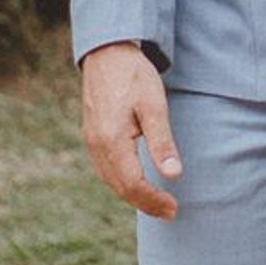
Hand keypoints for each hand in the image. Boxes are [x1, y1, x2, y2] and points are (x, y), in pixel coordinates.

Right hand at [80, 41, 182, 218]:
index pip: (133, 184)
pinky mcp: (92, 136)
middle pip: (120, 188)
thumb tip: (174, 175)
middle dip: (146, 204)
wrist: (108, 52)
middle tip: (170, 212)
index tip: (174, 208)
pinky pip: (105, 169)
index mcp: (111, 141)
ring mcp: (91, 142)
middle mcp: (97, 146)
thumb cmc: (134, 76)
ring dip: (134, 196)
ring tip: (157, 203)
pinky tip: (137, 182)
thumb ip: (162, 142)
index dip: (153, 201)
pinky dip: (122, 182)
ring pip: (111, 181)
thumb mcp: (154, 106)